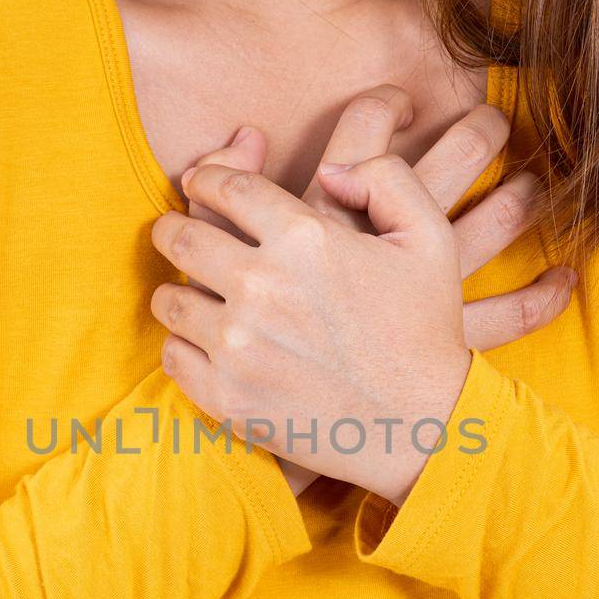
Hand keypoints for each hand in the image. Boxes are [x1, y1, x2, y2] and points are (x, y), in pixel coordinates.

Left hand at [174, 87, 574, 495]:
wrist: (422, 427)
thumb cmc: (425, 329)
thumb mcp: (429, 237)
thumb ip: (385, 177)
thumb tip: (327, 171)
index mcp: (305, 238)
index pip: (222, 186)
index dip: (204, 178)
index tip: (201, 187)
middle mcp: (262, 286)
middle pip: (180, 237)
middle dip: (174, 228)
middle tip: (180, 235)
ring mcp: (238, 346)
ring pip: (169, 297)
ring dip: (178, 289)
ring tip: (198, 293)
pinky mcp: (226, 397)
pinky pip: (172, 354)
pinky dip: (183, 344)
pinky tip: (207, 343)